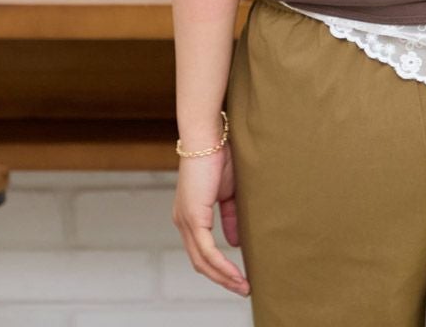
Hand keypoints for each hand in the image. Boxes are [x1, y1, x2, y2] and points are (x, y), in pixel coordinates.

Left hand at [172, 143, 249, 296]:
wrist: (209, 137)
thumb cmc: (220, 157)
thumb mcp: (228, 193)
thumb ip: (230, 217)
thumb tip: (235, 243)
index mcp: (189, 215)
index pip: (201, 250)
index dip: (219, 267)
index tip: (238, 277)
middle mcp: (183, 221)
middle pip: (200, 262)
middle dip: (222, 278)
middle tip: (242, 288)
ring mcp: (185, 221)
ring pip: (202, 261)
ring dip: (223, 277)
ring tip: (243, 286)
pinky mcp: (193, 218)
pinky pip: (207, 251)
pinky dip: (222, 265)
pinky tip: (236, 273)